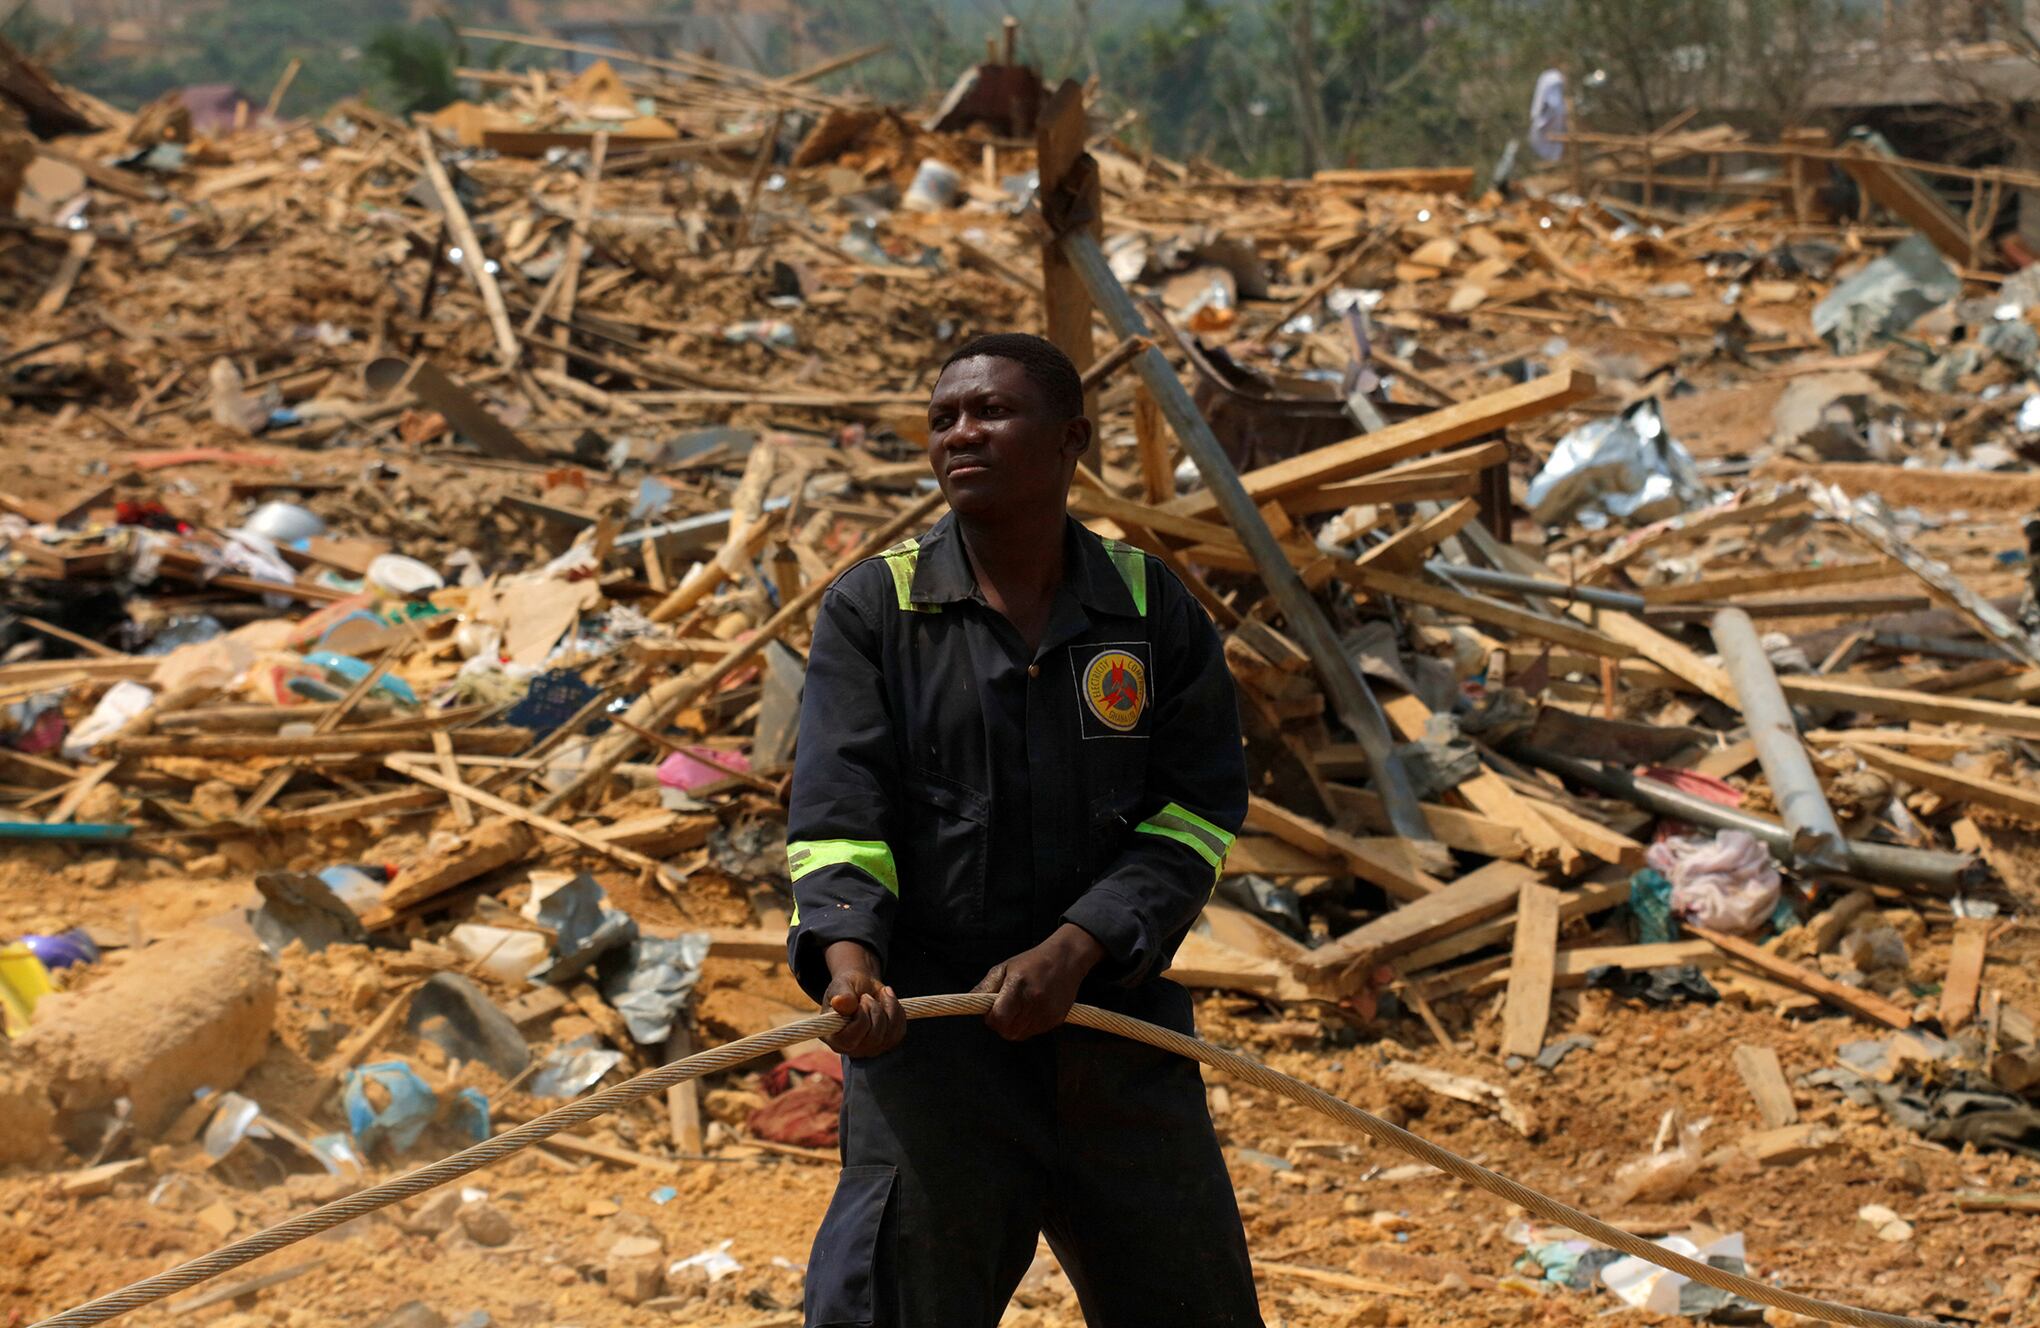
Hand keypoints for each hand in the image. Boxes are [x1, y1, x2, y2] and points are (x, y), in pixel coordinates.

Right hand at [820, 941, 904, 1056]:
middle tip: (867, 996)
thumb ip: (841, 995)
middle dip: (875, 1010)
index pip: (850, 1040)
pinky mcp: (886, 1043)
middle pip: (874, 1037)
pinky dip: (898, 1011)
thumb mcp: (841, 985)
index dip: (861, 1018)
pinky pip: (899, 1031)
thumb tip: (840, 1003)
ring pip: (890, 1034)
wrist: (862, 986)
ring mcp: (870, 1048)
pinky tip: (888, 1000)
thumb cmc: (847, 987)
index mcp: (834, 1039)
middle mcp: (851, 1049)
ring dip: (888, 1008)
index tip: (860, 1001)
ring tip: (878, 995)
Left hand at [972, 924, 1106, 1041]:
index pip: (998, 1018)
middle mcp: (1034, 1001)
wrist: (1066, 959)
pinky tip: (1032, 1009)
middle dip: (1001, 1024)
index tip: (991, 1010)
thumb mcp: (1004, 968)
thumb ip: (985, 987)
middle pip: (1008, 1031)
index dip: (991, 1018)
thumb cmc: (1031, 962)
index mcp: (1018, 985)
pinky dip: (1028, 1025)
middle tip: (1003, 1009)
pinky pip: (1034, 1032)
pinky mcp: (1057, 1020)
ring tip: (1019, 1007)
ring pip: (1020, 1035)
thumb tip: (970, 1003)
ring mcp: (1047, 1012)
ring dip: (1014, 1025)